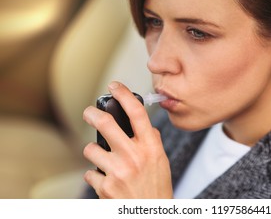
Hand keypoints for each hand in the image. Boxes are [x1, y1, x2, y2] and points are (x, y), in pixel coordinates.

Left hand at [83, 81, 172, 197]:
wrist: (150, 214)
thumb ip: (151, 141)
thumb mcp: (160, 160)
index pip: (137, 113)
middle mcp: (134, 156)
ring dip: (93, 152)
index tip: (115, 86)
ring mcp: (118, 171)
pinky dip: (95, 175)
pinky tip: (107, 180)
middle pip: (105, 123)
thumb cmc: (157, 187)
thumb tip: (144, 125)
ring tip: (103, 160)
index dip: (124, 94)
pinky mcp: (105, 187)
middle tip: (88, 112)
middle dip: (91, 114)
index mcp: (151, 147)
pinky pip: (90, 173)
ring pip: (90, 149)